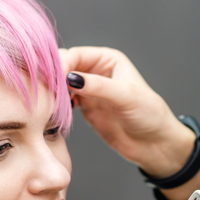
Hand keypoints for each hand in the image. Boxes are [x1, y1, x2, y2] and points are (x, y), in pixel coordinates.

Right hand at [60, 46, 194, 177]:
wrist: (155, 144)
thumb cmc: (149, 115)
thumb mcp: (125, 96)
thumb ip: (98, 86)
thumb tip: (70, 78)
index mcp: (107, 59)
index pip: (75, 55)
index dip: (61, 65)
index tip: (53, 80)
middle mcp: (96, 71)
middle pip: (64, 66)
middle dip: (53, 76)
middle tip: (45, 91)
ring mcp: (89, 90)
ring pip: (61, 84)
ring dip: (53, 91)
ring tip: (49, 102)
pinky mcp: (85, 108)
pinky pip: (63, 101)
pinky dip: (57, 105)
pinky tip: (56, 112)